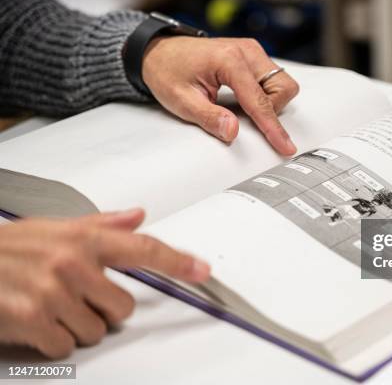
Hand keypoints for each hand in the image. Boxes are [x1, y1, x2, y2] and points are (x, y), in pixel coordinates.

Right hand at [0, 209, 209, 358]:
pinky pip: (66, 347)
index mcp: (84, 238)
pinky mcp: (34, 320)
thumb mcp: (54, 228)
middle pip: (124, 307)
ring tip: (49, 305)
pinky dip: (52, 342)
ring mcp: (54, 292)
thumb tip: (138, 215)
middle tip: (73, 296)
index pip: (143, 249)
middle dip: (103, 309)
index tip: (202, 270)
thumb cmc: (7, 249)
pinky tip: (35, 321)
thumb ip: (102, 225)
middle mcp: (73, 263)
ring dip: (76, 326)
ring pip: (97, 330)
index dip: (177, 261)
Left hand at [142, 37, 299, 155]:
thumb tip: (232, 132)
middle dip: (271, 110)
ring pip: (282, 83)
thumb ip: (210, 118)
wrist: (159, 52)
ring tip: (240, 106)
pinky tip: (242, 98)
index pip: (260, 101)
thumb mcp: (182, 101)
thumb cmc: (168, 72)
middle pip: (283, 88)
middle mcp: (246, 51)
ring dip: (269, 102)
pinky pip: (273, 79)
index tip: (284, 145)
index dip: (272, 128)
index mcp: (229, 59)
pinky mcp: (252, 56)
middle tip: (246, 118)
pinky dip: (264, 94)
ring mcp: (252, 51)